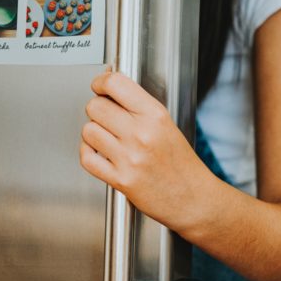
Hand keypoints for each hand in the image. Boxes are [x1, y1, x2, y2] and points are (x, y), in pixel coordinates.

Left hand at [80, 70, 210, 232]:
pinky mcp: (120, 180)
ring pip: (88, 130)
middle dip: (97, 109)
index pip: (115, 84)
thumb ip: (139, 106)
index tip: (100, 85)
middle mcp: (141, 134)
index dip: (101, 82)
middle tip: (106, 116)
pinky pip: (87, 158)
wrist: (193, 198)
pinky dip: (88, 153)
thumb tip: (109, 87)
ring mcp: (130, 157)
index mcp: (155, 115)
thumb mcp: (167, 124)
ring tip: (106, 137)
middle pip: (96, 106)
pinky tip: (99, 152)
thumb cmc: (181, 163)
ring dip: (93, 132)